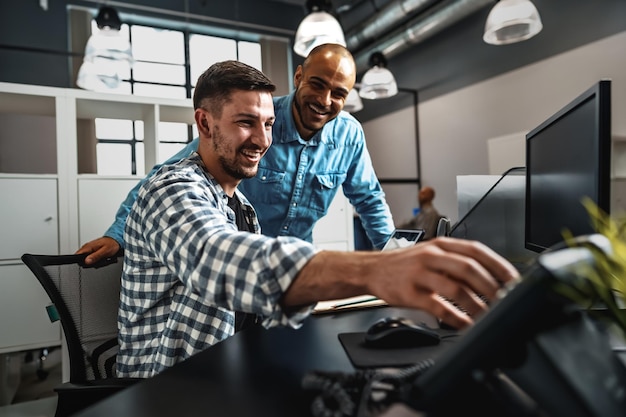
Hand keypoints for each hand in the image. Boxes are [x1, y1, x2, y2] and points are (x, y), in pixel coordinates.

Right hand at [75, 237, 120, 264]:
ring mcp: (90, 250)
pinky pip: (92, 259)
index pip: (77, 255)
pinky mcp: (93, 252)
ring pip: (88, 261)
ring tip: (103, 260)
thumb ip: (95, 256)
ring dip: (95, 262)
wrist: (116, 240)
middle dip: (90, 264)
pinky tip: (102, 259)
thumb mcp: (105, 251)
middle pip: (82, 260)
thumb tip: (86, 261)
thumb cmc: (111, 244)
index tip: (87, 264)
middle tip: (99, 262)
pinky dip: (97, 261)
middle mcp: (87, 248)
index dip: (80, 261)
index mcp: (88, 247)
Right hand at [367, 237, 518, 328]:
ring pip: (455, 288)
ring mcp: (419, 273)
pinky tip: (464, 324)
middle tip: (505, 301)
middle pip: (469, 269)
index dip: (498, 265)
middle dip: (491, 287)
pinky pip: (437, 306)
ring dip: (476, 305)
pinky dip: (454, 317)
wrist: (371, 270)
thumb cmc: (404, 265)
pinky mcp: (409, 292)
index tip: (513, 280)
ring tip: (488, 316)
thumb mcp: (431, 254)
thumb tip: (489, 279)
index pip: (477, 250)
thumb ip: (456, 262)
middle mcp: (431, 256)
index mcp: (441, 244)